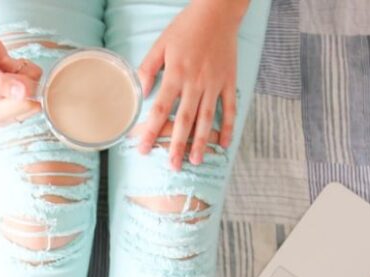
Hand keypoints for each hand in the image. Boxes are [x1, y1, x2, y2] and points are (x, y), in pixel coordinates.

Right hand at [0, 25, 41, 125]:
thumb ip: (2, 83)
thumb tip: (23, 94)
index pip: (26, 106)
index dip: (21, 86)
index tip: (4, 75)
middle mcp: (7, 112)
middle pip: (36, 98)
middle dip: (22, 79)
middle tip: (2, 71)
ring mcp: (16, 102)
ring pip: (38, 84)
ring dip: (21, 70)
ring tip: (2, 68)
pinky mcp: (23, 90)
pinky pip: (38, 76)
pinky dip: (24, 65)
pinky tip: (7, 66)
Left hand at [136, 0, 247, 169]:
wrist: (217, 12)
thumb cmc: (185, 28)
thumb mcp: (161, 44)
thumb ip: (148, 69)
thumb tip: (140, 93)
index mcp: (176, 74)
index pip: (161, 109)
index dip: (151, 131)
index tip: (144, 149)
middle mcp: (195, 82)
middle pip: (184, 120)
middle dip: (177, 145)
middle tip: (172, 167)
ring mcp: (215, 83)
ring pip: (207, 118)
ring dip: (201, 142)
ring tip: (196, 161)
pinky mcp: (229, 81)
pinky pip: (229, 108)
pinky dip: (228, 127)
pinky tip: (225, 144)